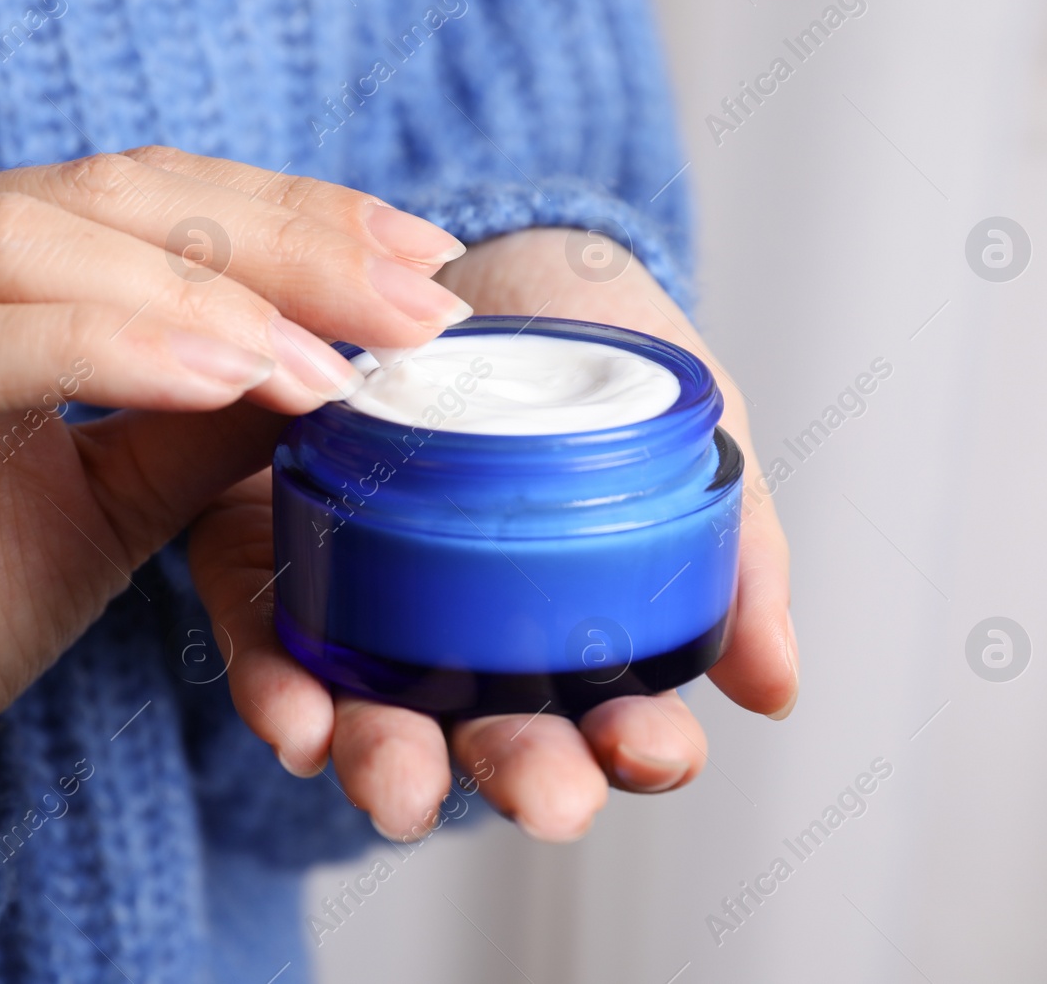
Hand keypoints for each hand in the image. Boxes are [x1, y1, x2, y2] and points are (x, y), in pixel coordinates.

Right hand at [0, 148, 472, 852]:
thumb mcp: (108, 498)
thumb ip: (202, 413)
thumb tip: (341, 350)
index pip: (135, 190)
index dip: (289, 213)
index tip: (423, 256)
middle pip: (97, 193)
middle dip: (276, 243)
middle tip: (413, 302)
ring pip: (24, 248)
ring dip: (204, 300)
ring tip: (329, 367)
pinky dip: (102, 351)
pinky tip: (222, 383)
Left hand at [188, 227, 794, 840]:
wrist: (480, 249)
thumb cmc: (593, 346)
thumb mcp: (689, 429)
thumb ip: (740, 551)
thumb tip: (775, 691)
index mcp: (584, 633)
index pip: (620, 726)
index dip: (641, 752)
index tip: (644, 741)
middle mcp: (477, 647)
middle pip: (501, 743)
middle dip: (523, 778)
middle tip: (545, 797)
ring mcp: (374, 615)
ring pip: (381, 722)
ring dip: (391, 766)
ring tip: (403, 787)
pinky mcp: (282, 568)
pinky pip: (272, 649)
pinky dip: (283, 694)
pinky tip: (301, 720)